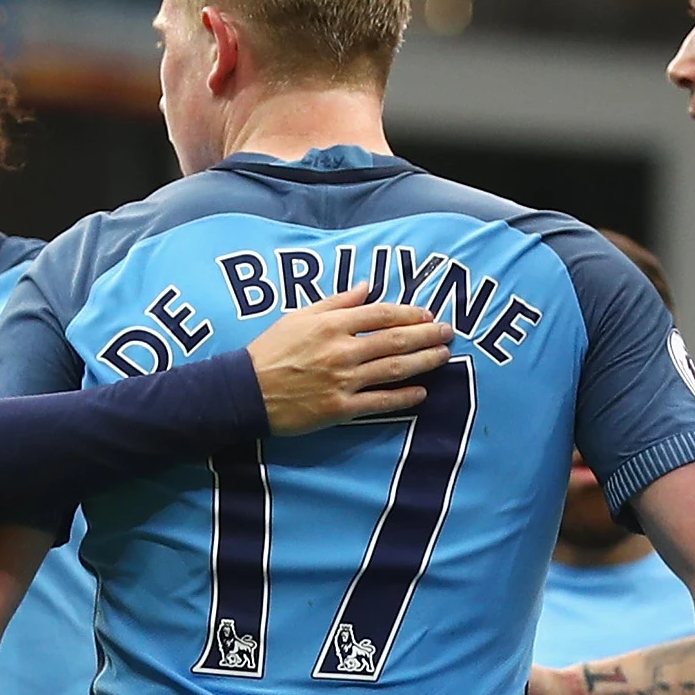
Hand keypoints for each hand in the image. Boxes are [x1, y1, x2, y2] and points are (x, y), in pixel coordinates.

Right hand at [245, 284, 450, 434]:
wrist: (245, 391)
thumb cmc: (270, 351)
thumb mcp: (299, 316)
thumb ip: (335, 301)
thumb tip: (366, 286)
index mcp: (332, 324)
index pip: (381, 314)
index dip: (409, 313)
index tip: (428, 314)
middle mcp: (342, 350)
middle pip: (395, 340)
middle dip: (427, 336)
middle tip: (448, 333)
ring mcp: (343, 380)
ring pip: (394, 368)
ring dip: (424, 362)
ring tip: (443, 356)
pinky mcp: (340, 408)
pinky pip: (380, 402)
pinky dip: (403, 397)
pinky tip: (421, 392)